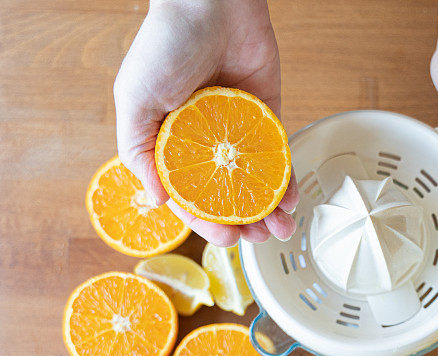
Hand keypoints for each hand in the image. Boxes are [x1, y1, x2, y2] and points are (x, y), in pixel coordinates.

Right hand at [113, 0, 297, 245]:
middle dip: (244, 223)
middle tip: (257, 240)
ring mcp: (239, 133)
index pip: (191, 197)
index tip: (225, 239)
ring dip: (269, 211)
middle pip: (228, 196)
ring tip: (280, 230)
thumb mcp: (135, 100)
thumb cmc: (165, 46)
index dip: (207, 223)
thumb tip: (158, 200)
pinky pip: (279, 157)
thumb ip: (139, 152)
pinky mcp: (268, 117)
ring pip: (256, 183)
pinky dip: (286, 181)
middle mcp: (206, 144)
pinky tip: (291, 201)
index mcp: (172, 144)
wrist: (211, 3)